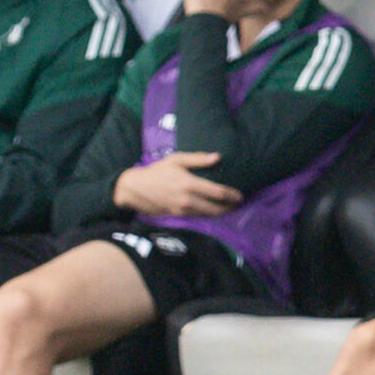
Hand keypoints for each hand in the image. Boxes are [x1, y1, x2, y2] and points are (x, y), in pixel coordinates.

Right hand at [113, 151, 241, 217]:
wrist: (134, 188)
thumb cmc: (156, 171)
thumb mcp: (175, 160)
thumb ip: (197, 159)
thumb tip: (217, 157)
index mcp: (189, 183)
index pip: (217, 192)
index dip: (232, 195)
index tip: (240, 195)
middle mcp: (188, 199)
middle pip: (216, 208)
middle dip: (229, 208)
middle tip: (238, 204)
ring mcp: (182, 210)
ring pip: (207, 215)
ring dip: (220, 213)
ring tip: (228, 208)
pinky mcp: (177, 215)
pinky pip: (198, 217)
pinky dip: (207, 214)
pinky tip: (212, 210)